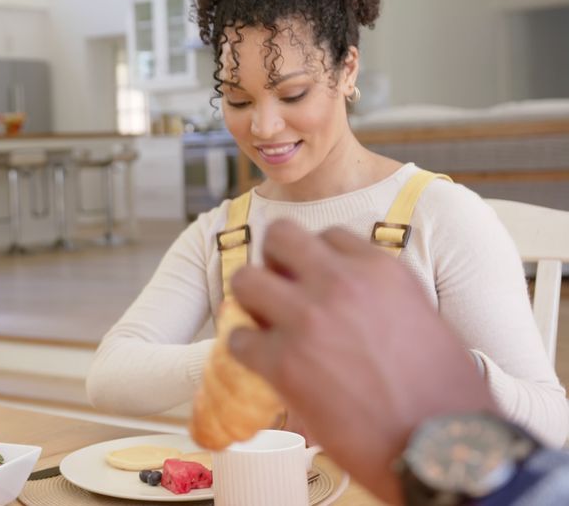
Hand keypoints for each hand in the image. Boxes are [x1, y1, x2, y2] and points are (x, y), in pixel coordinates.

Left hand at [225, 220, 495, 503]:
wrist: (440, 447)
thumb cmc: (445, 396)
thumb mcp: (422, 320)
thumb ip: (381, 300)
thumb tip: (353, 307)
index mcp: (381, 269)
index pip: (329, 236)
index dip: (316, 261)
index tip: (315, 285)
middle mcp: (340, 283)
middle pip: (279, 236)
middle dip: (273, 262)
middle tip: (279, 292)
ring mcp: (307, 319)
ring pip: (244, 280)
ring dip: (249, 302)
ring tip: (263, 327)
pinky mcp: (283, 362)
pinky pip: (237, 339)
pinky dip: (244, 352)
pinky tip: (263, 367)